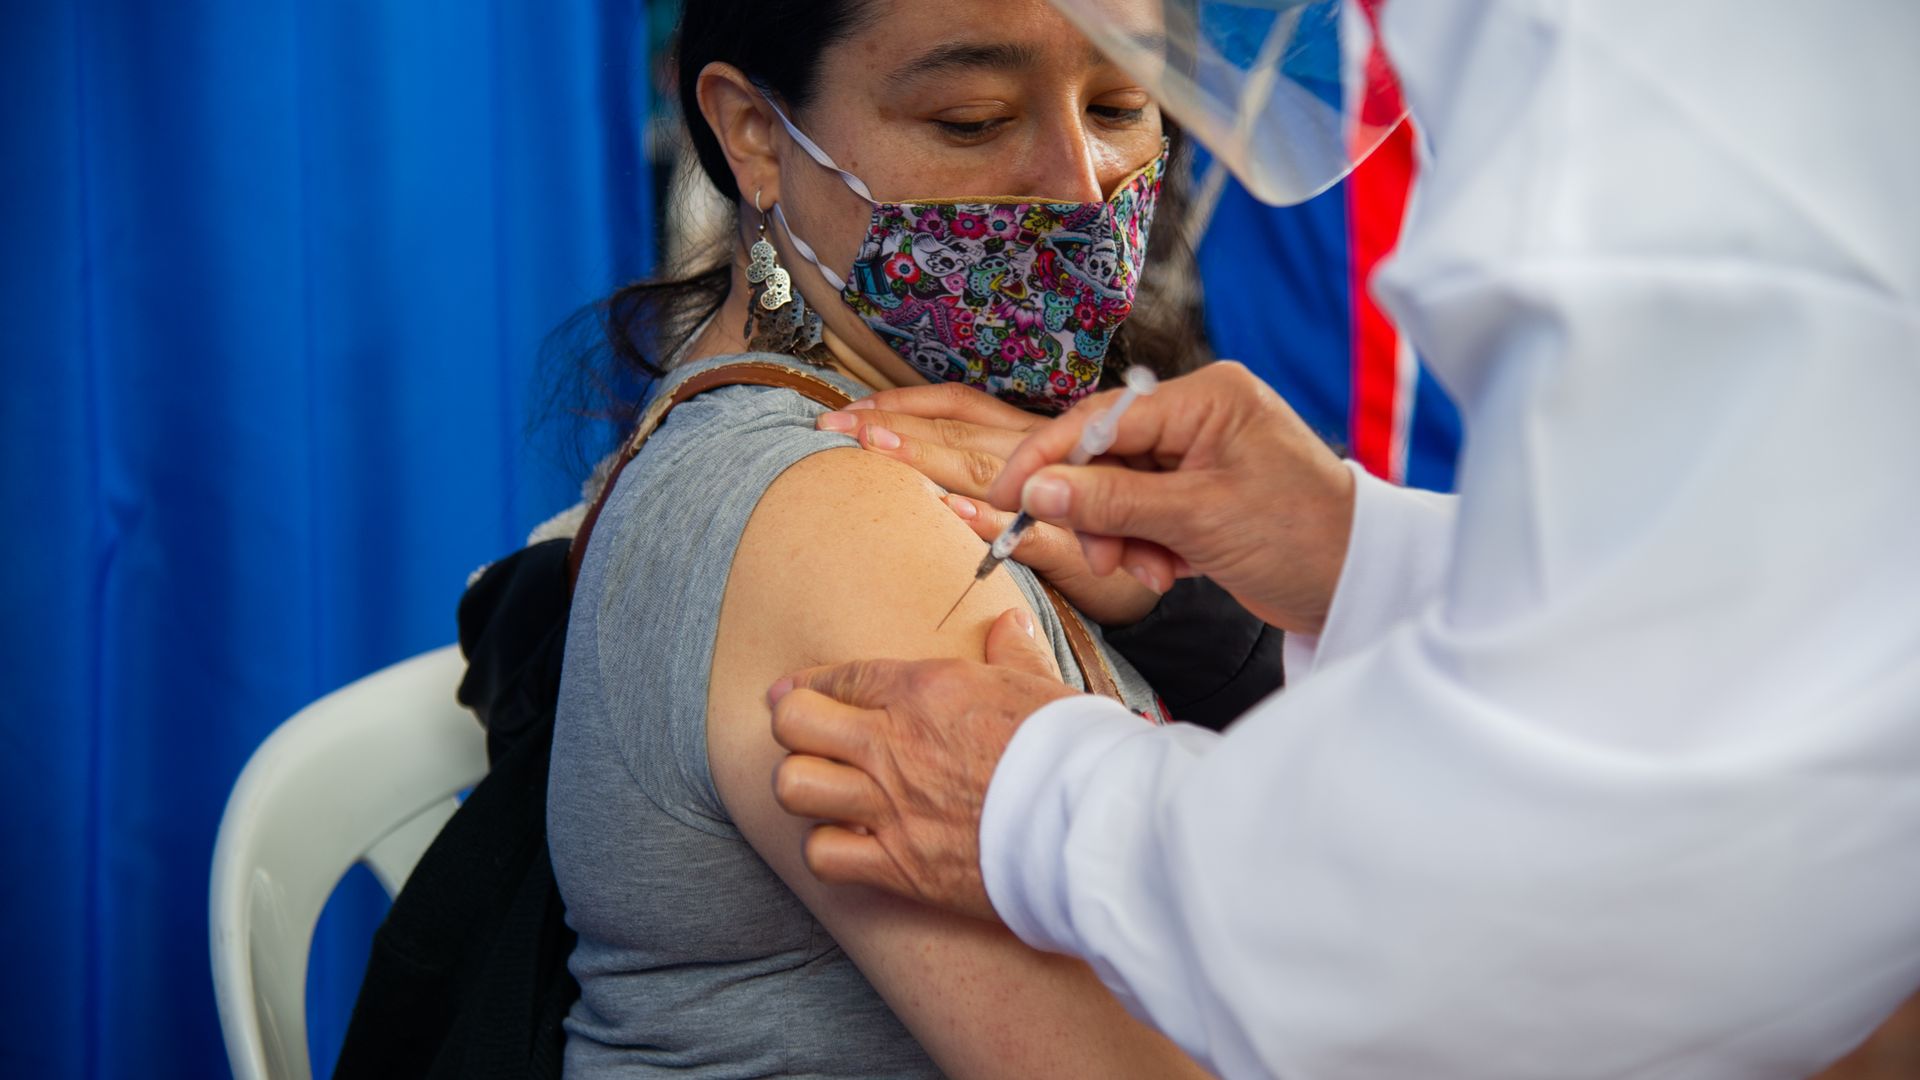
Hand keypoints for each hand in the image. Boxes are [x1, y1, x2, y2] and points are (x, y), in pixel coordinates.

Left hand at [768, 607, 1078, 921]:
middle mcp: (895, 743)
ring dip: (807, 787)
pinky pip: (823, 854)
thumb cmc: (1076, 751)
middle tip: (808, 738)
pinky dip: (830, 850)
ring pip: (793, 786)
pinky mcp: (898, 866)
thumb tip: (1009, 622)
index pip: (842, 676)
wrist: (1095, 827)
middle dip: (794, 726)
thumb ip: (1014, 654)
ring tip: (829, 790)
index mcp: (928, 689)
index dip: (809, 683)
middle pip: (793, 722)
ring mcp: (891, 806)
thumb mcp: (1043, 687)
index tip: (796, 691)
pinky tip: (852, 842)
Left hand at [820, 383, 1161, 625]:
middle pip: (957, 431)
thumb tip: (920, 479)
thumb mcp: (1037, 491)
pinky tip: (952, 512)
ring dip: (929, 456)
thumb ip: (987, 476)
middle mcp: (1039, 454)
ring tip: (876, 446)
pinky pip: (1034, 531)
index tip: (844, 411)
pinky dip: (993, 520)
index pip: (954, 408)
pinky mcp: (1078, 547)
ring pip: (987, 469)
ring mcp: (1059, 497)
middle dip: (894, 424)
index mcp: (1024, 437)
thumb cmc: (1087, 526)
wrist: (1156, 569)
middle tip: (832, 427)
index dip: (901, 404)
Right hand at [987, 362, 1355, 634]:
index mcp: (1206, 398)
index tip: (1006, 496)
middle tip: (1102, 556)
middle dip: (1096, 512)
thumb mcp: (1198, 520)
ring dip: (1122, 537)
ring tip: (1150, 570)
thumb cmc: (1303, 537)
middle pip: (1106, 457)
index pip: (1102, 418)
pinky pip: (1146, 515)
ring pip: (1121, 492)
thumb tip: (1037, 493)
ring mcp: (1202, 458)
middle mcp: (1201, 418)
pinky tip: (1172, 569)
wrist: (1361, 584)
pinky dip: (1146, 546)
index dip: (1047, 457)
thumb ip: (1113, 503)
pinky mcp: (1203, 497)